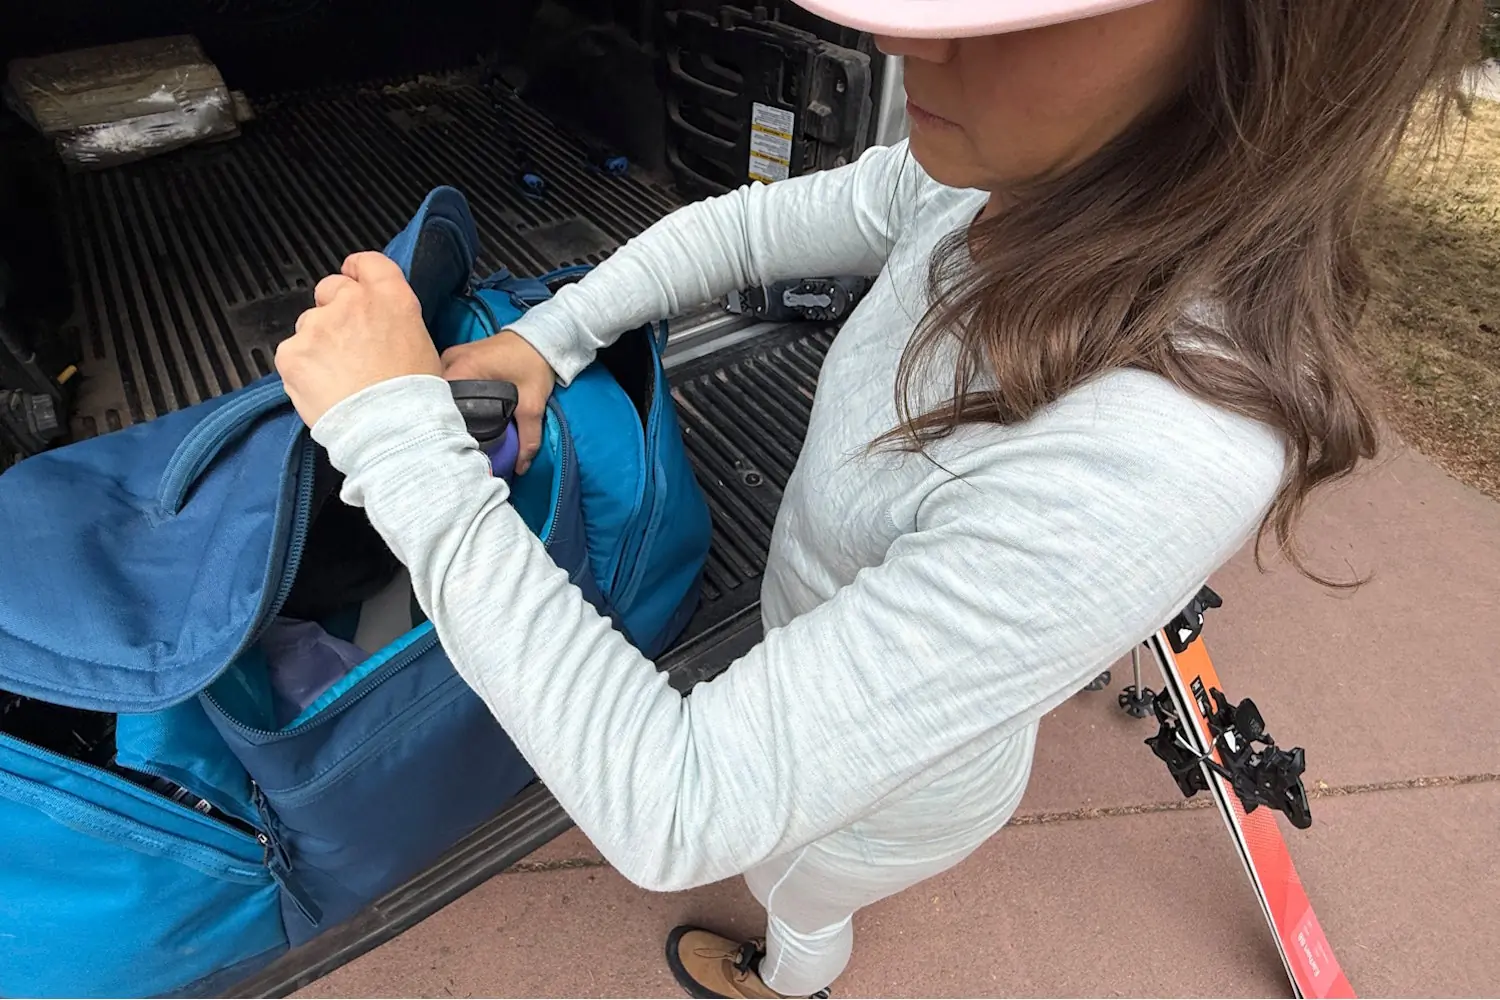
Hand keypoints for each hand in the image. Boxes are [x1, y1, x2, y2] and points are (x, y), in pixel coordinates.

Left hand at [276, 252, 441, 428]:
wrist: (392, 429)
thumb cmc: (413, 397)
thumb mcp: (423, 345)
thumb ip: (395, 320)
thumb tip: (380, 322)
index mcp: (391, 298)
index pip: (367, 263)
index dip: (356, 270)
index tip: (352, 278)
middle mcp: (353, 302)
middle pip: (331, 289)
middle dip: (334, 310)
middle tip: (347, 345)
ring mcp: (319, 325)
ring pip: (309, 326)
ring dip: (318, 344)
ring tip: (339, 378)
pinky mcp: (293, 352)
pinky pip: (292, 354)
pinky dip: (302, 370)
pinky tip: (324, 389)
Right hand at [441, 330, 555, 473]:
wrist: (542, 338)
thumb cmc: (535, 364)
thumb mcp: (533, 403)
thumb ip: (528, 437)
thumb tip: (520, 467)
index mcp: (462, 367)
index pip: (439, 400)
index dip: (443, 423)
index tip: (449, 442)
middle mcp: (450, 360)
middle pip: (436, 396)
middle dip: (443, 418)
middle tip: (451, 441)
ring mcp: (451, 357)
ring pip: (440, 390)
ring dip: (446, 408)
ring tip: (452, 431)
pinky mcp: (457, 358)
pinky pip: (447, 383)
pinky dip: (451, 397)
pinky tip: (457, 415)